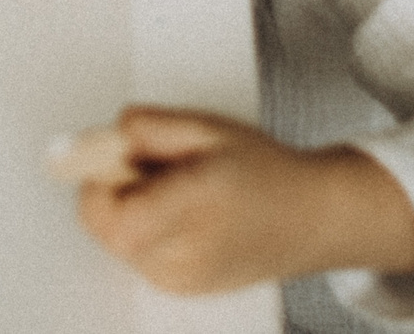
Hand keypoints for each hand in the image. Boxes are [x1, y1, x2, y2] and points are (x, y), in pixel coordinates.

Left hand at [73, 110, 413, 294]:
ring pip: (119, 241)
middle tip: (148, 167)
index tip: (113, 155)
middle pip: (109, 228)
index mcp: (196, 205)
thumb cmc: (266, 171)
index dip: (101, 179)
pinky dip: (142, 230)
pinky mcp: (180, 288)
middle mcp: (188, 252)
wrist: (313, 218)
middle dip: (113, 190)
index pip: (113, 215)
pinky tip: (178, 213)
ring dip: (127, 210)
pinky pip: (136, 254)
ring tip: (172, 190)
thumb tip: (100, 138)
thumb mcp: (205, 126)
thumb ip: (146, 127)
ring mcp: (184, 279)